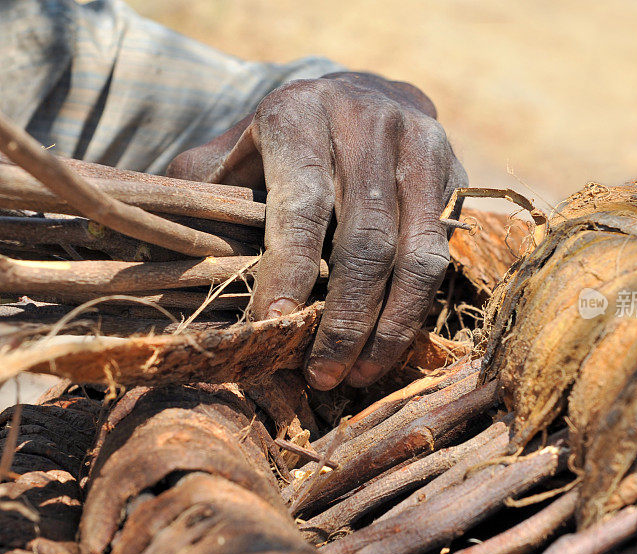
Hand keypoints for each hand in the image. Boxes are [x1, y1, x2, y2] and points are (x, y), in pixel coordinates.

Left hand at [167, 72, 466, 389]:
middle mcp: (368, 124)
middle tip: (322, 375)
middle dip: (346, 320)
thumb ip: (206, 198)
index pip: (299, 204)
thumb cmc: (285, 142)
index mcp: (299, 115)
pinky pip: (444, 254)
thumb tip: (180, 270)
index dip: (288, 270)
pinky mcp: (457, 175)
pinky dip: (419, 307)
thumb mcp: (234, 153)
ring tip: (361, 374)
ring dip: (391, 326)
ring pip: (419, 254)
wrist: (361, 95)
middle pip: (367, 240)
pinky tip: (391, 341)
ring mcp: (421, 148)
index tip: (271, 324)